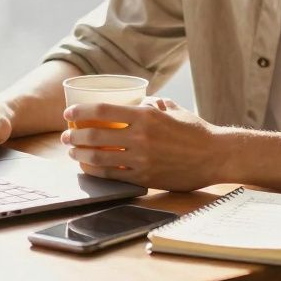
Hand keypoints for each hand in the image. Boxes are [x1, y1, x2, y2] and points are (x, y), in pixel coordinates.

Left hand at [60, 97, 224, 191]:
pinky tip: (88, 168)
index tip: (69, 113)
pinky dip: (96, 172)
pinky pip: (113, 175)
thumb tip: (138, 102)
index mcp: (147, 116)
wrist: (216, 156)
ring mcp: (142, 160)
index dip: (81, 112)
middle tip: (65, 136)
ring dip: (80, 155)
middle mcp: (141, 137)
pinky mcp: (145, 178)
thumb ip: (153, 105)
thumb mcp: (173, 110)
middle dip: (74, 136)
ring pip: (100, 158)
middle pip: (96, 135)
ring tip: (72, 153)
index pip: (103, 111)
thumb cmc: (196, 131)